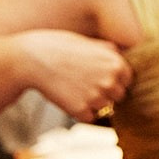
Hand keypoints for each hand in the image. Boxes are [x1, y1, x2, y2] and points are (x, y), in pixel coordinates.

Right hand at [18, 29, 132, 121]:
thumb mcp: (88, 42)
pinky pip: (88, 117)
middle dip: (106, 92)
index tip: (99, 76)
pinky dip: (79, 111)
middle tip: (84, 83)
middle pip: (118, 96)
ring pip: (104, 108)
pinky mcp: (81, 110)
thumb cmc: (58, 47)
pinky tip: (67, 97)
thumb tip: (121, 54)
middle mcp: (110, 81)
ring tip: (74, 88)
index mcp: (117, 63)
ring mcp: (96, 97)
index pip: (127, 80)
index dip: (114, 79)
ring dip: (93, 103)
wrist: (31, 59)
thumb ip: (107, 50)